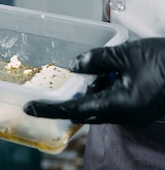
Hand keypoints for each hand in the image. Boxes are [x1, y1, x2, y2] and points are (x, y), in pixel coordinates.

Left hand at [23, 38, 164, 126]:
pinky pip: (114, 101)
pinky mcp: (140, 107)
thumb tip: (75, 66)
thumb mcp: (128, 55)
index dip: (50, 109)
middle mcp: (124, 115)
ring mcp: (133, 113)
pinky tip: (108, 72)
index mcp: (119, 105)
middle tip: (53, 88)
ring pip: (100, 105)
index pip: (75, 110)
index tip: (30, 108)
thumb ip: (97, 60)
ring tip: (89, 70)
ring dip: (90, 91)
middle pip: (86, 110)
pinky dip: (105, 89)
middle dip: (70, 99)